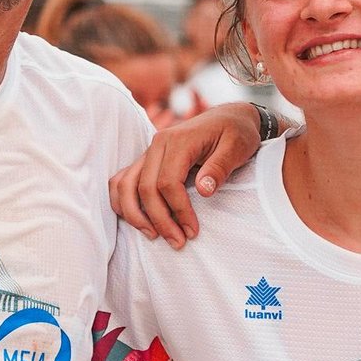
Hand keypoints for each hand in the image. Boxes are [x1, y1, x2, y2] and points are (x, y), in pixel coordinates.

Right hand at [110, 102, 263, 246]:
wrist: (229, 118)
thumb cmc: (236, 132)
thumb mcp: (238, 146)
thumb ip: (220, 167)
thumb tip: (203, 191)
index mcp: (178, 140)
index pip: (168, 182)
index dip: (178, 210)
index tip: (192, 230)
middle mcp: (157, 144)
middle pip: (145, 187)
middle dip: (159, 220)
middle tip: (178, 242)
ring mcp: (149, 151)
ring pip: (125, 185)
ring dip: (135, 214)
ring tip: (154, 236)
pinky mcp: (147, 159)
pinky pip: (122, 180)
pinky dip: (123, 201)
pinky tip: (138, 221)